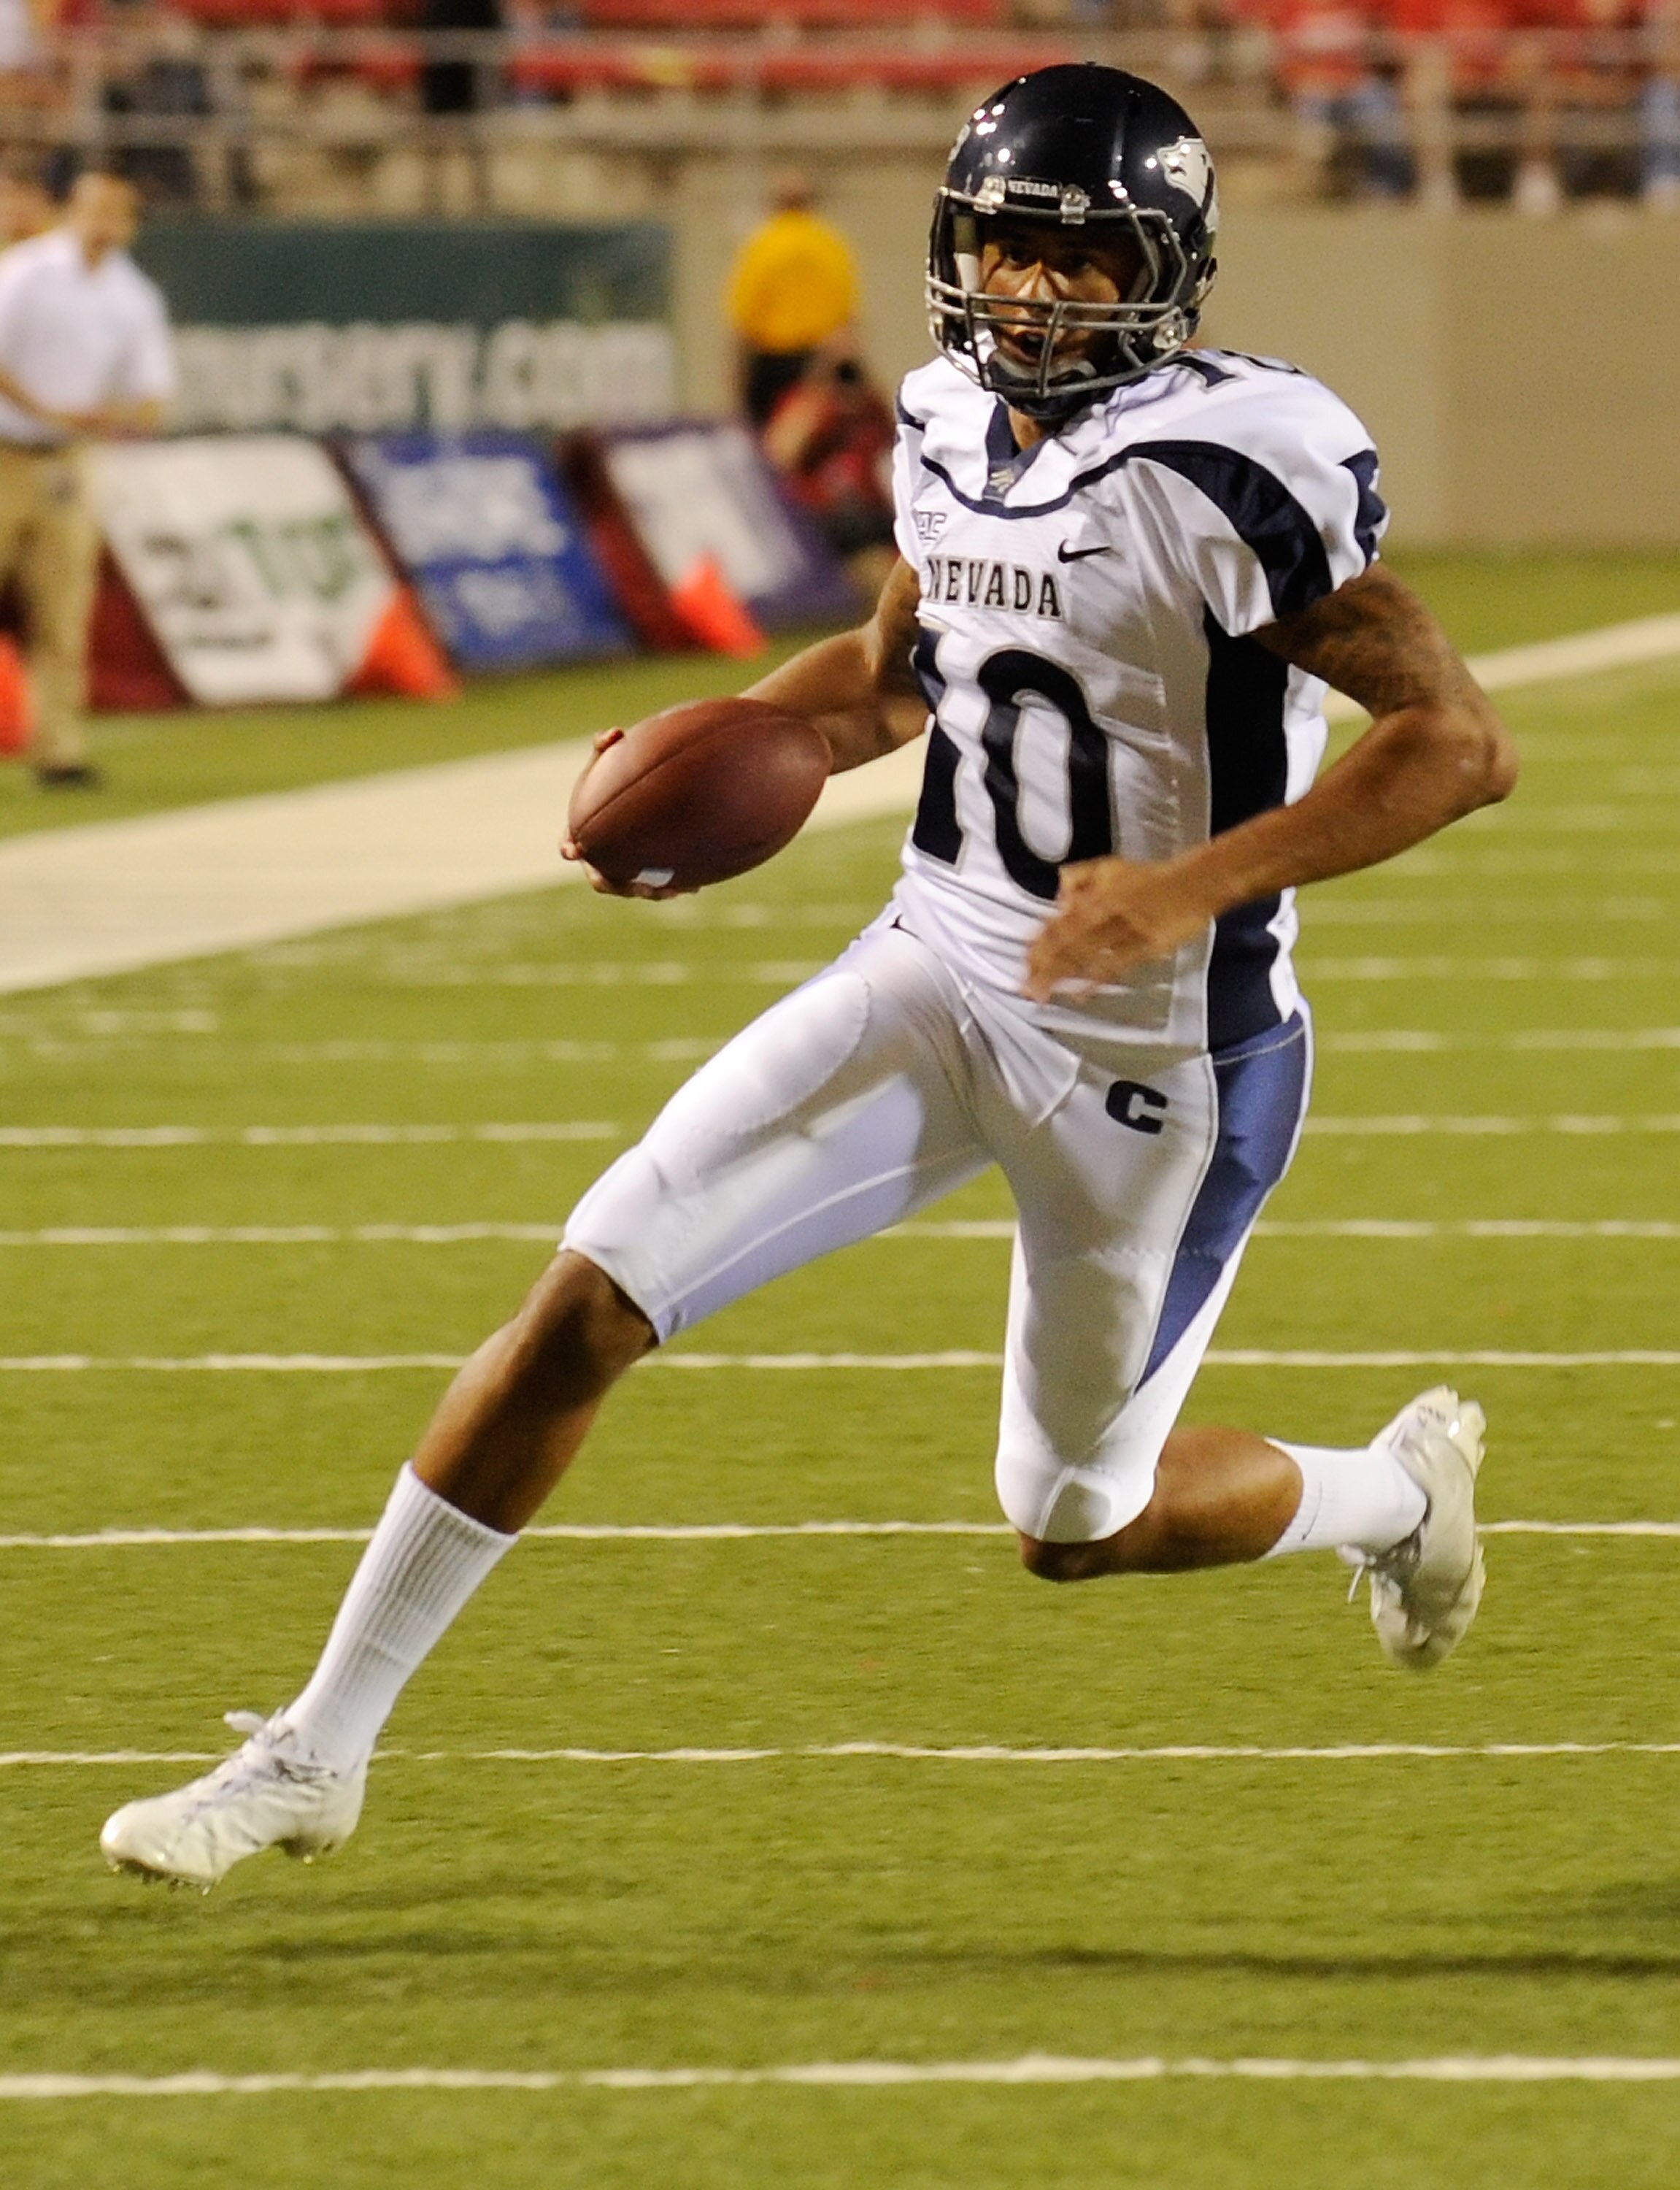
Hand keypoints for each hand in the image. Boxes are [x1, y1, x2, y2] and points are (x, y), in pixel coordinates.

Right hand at [560, 726, 694, 899]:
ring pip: (632, 889)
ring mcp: (620, 872)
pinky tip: (695, 886)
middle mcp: (598, 860)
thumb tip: (613, 732)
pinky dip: (673, 887)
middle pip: (602, 880)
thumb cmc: (610, 782)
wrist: (633, 802)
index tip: (572, 849)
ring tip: (671, 891)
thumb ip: (603, 748)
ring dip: (650, 892)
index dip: (568, 848)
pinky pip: (656, 886)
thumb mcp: (604, 763)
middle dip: (618, 884)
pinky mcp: (642, 877)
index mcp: (579, 837)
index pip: (568, 845)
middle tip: (635, 884)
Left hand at [1022, 855, 1213, 1002]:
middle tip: (1026, 986)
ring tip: (1043, 993)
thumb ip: (1077, 879)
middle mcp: (1104, 912)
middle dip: (1043, 965)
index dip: (1038, 943)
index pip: (1057, 921)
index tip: (1023, 961)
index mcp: (1093, 894)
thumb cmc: (1149, 878)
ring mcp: (1124, 930)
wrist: (1192, 882)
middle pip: (1066, 941)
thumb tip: (1057, 901)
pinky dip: (1097, 979)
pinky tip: (1081, 994)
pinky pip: (1116, 964)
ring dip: (1062, 975)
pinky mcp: (1145, 946)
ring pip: (1086, 954)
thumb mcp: (1108, 866)